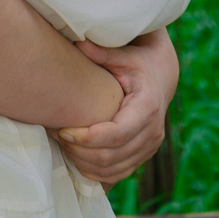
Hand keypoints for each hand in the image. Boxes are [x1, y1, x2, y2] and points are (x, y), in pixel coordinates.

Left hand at [55, 28, 178, 188]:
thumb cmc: (138, 63)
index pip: (116, 135)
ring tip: (63, 145)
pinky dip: (95, 173)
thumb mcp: (123, 55)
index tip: (64, 130)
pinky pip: (117, 174)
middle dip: (80, 152)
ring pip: (112, 170)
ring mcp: (150, 148)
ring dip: (84, 164)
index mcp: (147, 108)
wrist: (161, 77)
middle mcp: (152, 133)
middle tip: (57, 135)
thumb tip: (77, 42)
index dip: (87, 138)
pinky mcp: (143, 156)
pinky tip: (77, 158)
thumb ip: (101, 53)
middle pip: (111, 157)